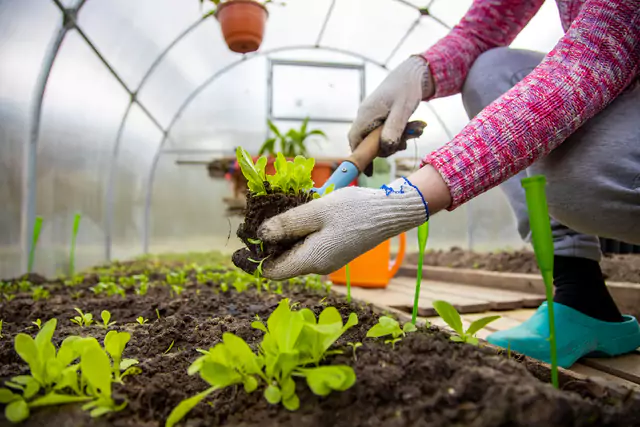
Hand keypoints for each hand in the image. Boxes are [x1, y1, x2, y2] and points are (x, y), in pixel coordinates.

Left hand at [247, 178, 428, 279]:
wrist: (389, 212)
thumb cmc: (354, 210)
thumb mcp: (316, 211)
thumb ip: (287, 224)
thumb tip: (260, 235)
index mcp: (311, 260)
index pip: (272, 271)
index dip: (254, 259)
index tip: (243, 241)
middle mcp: (318, 266)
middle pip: (282, 262)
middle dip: (267, 245)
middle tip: (257, 219)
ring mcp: (328, 260)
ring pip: (295, 253)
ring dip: (283, 237)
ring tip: (276, 214)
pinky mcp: (335, 251)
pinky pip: (308, 247)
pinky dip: (298, 234)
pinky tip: (298, 216)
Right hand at [348, 56, 432, 161]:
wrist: (412, 73)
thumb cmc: (407, 88)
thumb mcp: (403, 109)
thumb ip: (394, 128)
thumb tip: (385, 148)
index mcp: (366, 114)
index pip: (355, 140)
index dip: (359, 156)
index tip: (369, 171)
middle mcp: (365, 116)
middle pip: (367, 142)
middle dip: (386, 147)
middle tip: (405, 143)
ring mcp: (371, 116)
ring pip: (377, 138)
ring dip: (395, 140)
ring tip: (414, 132)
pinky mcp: (379, 116)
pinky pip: (383, 132)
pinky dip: (396, 135)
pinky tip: (410, 130)